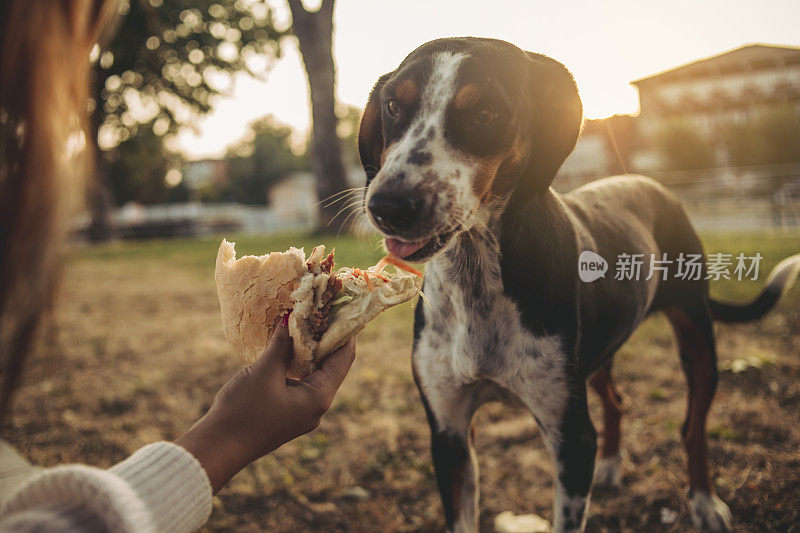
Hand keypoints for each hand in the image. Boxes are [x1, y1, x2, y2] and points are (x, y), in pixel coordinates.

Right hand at [176, 323, 354, 492]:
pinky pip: (302, 384)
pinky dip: (300, 365)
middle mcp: (317, 407)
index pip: (343, 358)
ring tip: (307, 324)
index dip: (345, 333)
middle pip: (332, 366)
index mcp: (319, 397)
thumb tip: (291, 320)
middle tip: (322, 311)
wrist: (217, 448)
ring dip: (312, 351)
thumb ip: (281, 345)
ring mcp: (303, 413)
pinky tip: (289, 349)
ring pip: (316, 375)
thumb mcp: (263, 371)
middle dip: (328, 339)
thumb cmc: (242, 410)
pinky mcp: (288, 415)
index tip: (343, 308)